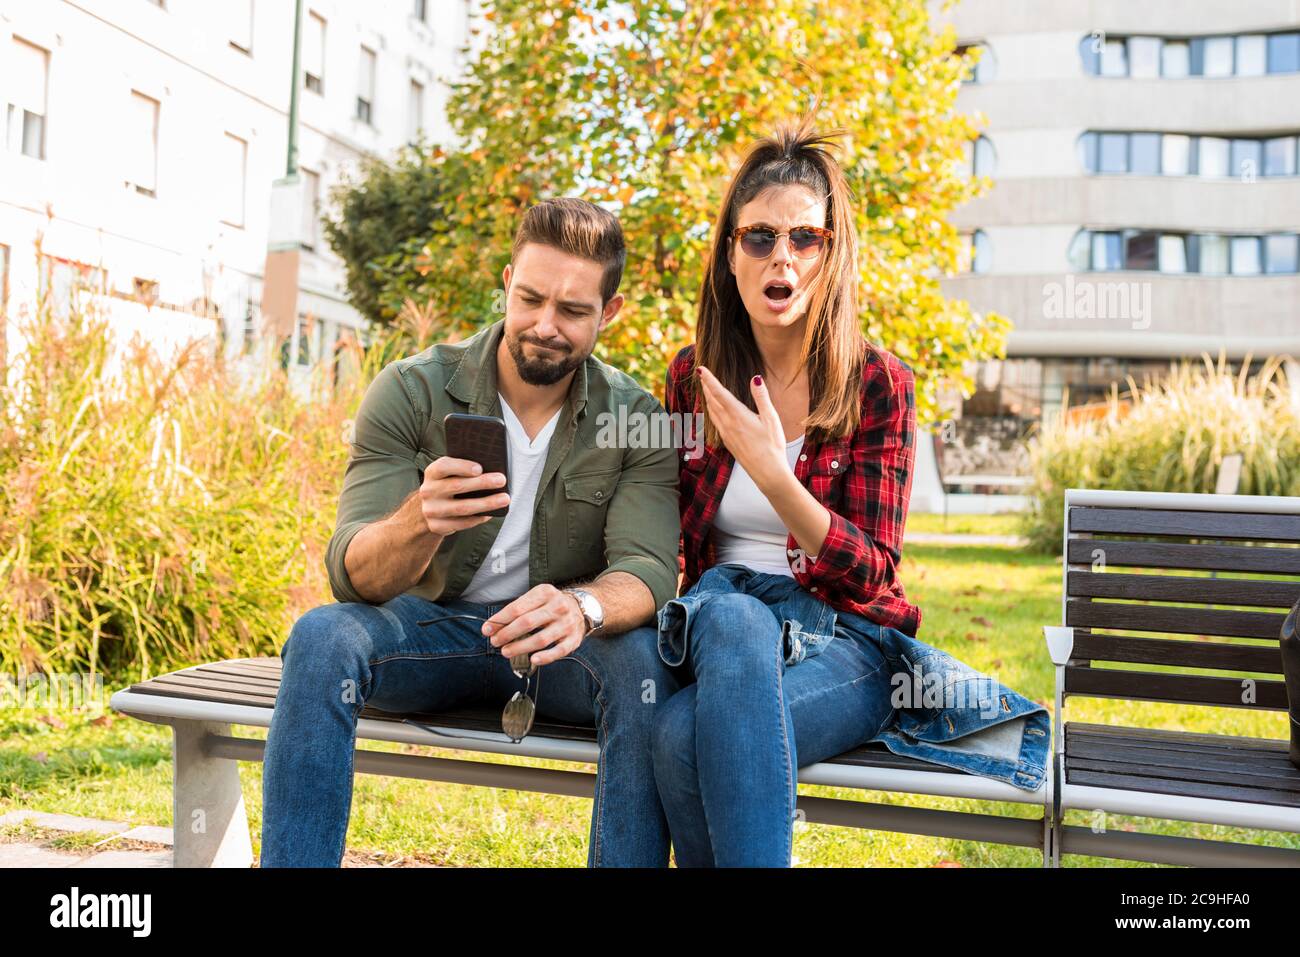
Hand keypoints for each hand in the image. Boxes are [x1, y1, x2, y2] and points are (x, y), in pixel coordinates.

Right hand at [418, 457, 508, 536]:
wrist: (430, 508)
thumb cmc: (448, 485)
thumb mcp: (450, 474)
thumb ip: (464, 470)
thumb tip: (491, 469)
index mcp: (432, 473)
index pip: (444, 467)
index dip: (461, 467)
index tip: (480, 468)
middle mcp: (428, 491)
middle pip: (457, 486)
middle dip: (482, 483)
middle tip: (501, 480)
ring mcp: (431, 510)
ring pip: (462, 507)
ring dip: (486, 503)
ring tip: (504, 499)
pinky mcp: (437, 525)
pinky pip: (462, 523)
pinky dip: (478, 518)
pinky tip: (490, 513)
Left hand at [482, 584, 585, 666]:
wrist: (583, 606)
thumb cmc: (551, 604)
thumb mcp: (537, 597)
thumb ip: (517, 609)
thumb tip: (493, 626)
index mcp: (545, 593)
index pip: (517, 607)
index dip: (500, 620)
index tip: (487, 629)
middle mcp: (558, 607)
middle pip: (527, 622)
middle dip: (507, 634)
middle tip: (495, 641)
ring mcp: (567, 623)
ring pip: (541, 638)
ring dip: (520, 647)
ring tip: (506, 652)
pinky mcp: (574, 639)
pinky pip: (559, 651)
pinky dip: (545, 656)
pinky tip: (533, 659)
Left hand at [696, 366, 789, 492]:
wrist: (767, 473)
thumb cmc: (772, 446)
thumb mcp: (771, 419)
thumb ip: (762, 397)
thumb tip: (755, 378)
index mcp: (737, 416)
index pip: (719, 393)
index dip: (709, 380)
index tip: (701, 369)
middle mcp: (728, 424)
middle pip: (712, 401)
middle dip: (706, 386)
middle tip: (701, 374)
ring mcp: (726, 434)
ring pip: (712, 412)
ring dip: (708, 398)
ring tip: (705, 388)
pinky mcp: (727, 442)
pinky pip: (715, 422)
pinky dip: (712, 411)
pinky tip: (715, 410)